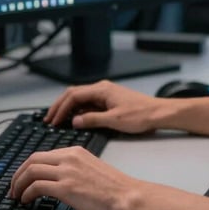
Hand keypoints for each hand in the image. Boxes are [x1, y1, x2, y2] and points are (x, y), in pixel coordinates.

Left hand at [10, 146, 139, 209]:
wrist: (127, 195)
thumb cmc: (114, 188)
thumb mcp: (91, 168)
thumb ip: (74, 168)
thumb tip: (57, 179)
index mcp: (75, 151)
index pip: (42, 154)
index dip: (27, 167)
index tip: (21, 178)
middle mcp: (69, 157)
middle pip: (32, 159)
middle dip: (18, 174)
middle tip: (12, 188)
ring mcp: (67, 171)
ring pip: (31, 171)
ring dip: (18, 184)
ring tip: (16, 196)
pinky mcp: (67, 187)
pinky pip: (37, 186)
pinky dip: (27, 193)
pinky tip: (27, 201)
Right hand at [44, 79, 161, 133]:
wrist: (159, 113)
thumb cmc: (141, 115)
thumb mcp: (114, 120)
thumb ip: (92, 120)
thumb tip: (74, 121)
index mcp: (101, 90)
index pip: (73, 96)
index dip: (61, 109)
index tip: (53, 121)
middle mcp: (102, 88)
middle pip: (73, 94)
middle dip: (60, 106)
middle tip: (49, 119)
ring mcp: (105, 94)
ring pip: (80, 98)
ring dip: (68, 108)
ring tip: (58, 120)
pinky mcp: (109, 101)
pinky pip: (89, 103)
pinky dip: (79, 110)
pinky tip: (75, 120)